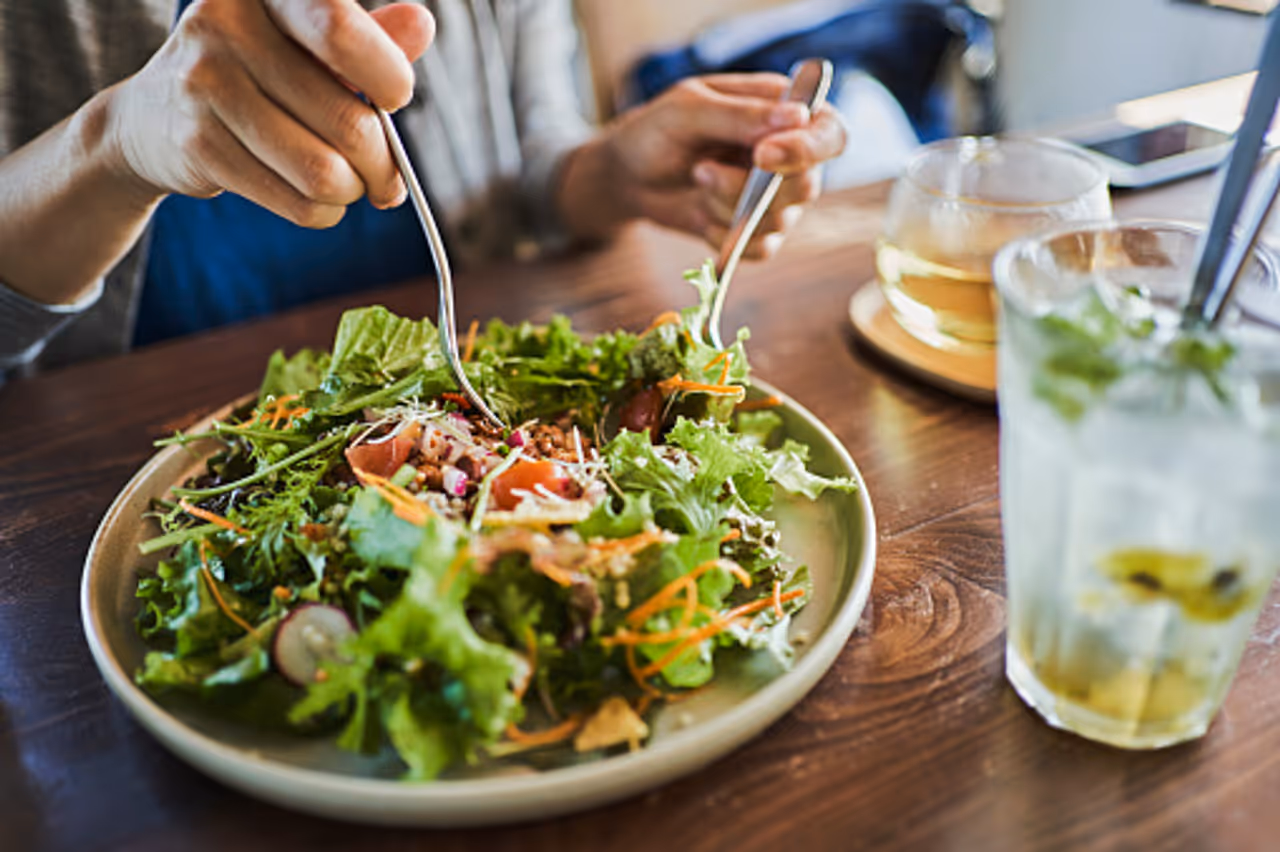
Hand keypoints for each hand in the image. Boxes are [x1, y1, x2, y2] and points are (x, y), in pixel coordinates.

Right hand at [105, 0, 434, 227]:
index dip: (388, 76)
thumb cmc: (253, 75)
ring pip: (324, 172)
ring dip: (353, 192)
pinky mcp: (198, 143)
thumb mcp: (305, 44)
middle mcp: (228, 25)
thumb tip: (421, 26)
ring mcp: (206, 83)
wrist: (153, 117)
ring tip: (349, 186)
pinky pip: (296, 201)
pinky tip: (317, 201)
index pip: (341, 30)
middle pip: (347, 121)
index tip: (395, 99)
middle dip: (383, 164)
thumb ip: (364, 39)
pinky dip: (323, 212)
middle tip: (387, 176)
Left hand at [567, 73, 845, 257]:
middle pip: (807, 186)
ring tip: (696, 179)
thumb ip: (740, 115)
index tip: (762, 155)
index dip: (807, 150)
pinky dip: (726, 238)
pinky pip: (762, 249)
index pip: (830, 135)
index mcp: (786, 112)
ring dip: (728, 207)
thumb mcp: (688, 111)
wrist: (628, 175)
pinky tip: (701, 214)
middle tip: (702, 170)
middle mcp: (792, 156)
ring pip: (779, 220)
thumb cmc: (658, 131)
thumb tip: (797, 116)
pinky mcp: (758, 230)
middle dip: (748, 187)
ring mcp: (777, 197)